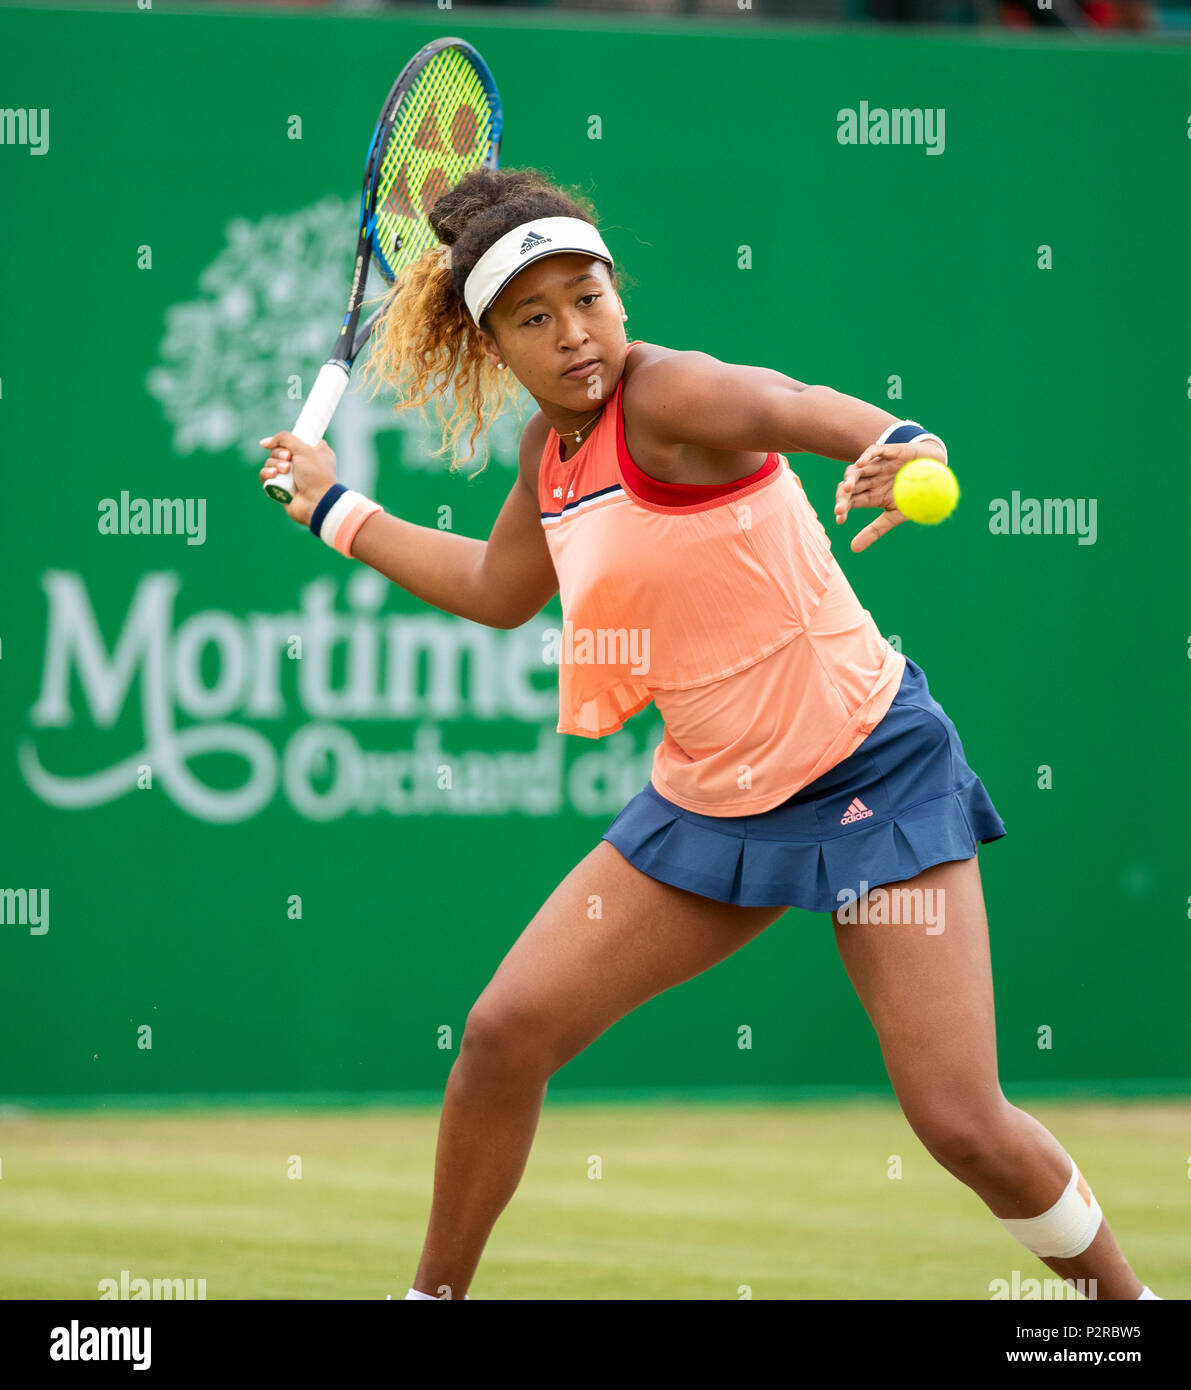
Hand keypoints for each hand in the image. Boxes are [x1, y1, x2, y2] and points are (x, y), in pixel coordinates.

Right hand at [259, 431, 337, 526]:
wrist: (317, 502)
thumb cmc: (316, 475)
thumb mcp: (304, 449)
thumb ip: (284, 438)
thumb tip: (264, 442)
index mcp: (313, 452)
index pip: (294, 440)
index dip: (288, 441)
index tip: (290, 445)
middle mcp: (301, 464)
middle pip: (278, 450)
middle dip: (280, 453)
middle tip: (289, 459)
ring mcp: (290, 476)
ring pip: (270, 462)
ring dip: (275, 463)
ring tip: (285, 470)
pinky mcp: (280, 487)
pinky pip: (265, 476)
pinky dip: (267, 473)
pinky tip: (273, 475)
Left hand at [833, 439, 947, 552]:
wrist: (937, 474)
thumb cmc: (916, 495)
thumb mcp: (895, 515)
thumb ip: (874, 530)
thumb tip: (853, 549)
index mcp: (870, 494)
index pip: (849, 501)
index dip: (842, 508)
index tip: (840, 520)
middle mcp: (870, 480)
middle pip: (849, 486)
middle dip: (843, 497)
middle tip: (840, 509)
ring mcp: (878, 466)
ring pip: (857, 470)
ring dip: (850, 478)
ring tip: (847, 488)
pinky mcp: (889, 452)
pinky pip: (873, 451)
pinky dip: (865, 456)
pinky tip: (860, 464)